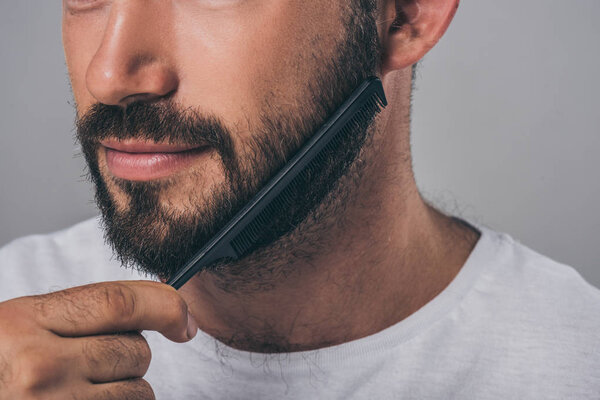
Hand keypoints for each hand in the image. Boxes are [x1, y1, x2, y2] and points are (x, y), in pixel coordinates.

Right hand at [0, 281, 197, 398]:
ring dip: (125, 389)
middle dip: (130, 354)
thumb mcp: (23, 325)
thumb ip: (81, 313)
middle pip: (137, 350)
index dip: (165, 306)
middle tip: (94, 361)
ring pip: (139, 391)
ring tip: (82, 388)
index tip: (183, 318)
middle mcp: (40, 366)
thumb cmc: (0, 362)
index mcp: (27, 322)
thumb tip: (161, 304)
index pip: (120, 303)